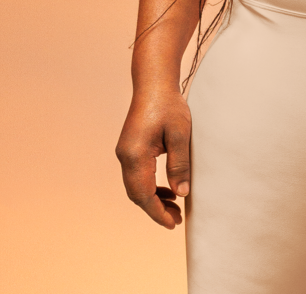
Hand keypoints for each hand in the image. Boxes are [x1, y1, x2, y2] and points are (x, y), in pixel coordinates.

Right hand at [115, 87, 191, 228]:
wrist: (154, 82)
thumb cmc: (168, 105)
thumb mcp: (179, 134)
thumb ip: (179, 164)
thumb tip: (181, 193)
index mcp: (134, 155)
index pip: (143, 194)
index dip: (157, 212)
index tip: (173, 224)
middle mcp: (125, 156)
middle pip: (137, 193)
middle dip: (155, 209)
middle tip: (176, 219)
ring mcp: (125, 152)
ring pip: (136, 186)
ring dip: (153, 198)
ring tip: (174, 206)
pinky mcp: (130, 148)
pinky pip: (137, 175)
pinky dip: (150, 186)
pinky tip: (167, 188)